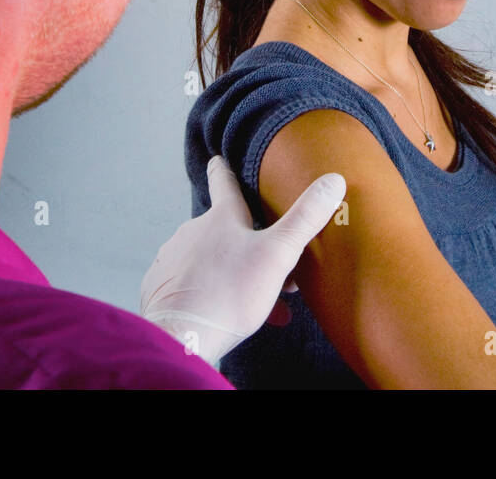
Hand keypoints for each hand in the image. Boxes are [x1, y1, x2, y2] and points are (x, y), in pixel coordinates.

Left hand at [140, 155, 344, 367]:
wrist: (182, 336)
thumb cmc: (230, 293)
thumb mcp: (278, 254)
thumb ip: (305, 219)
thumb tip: (334, 180)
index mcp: (221, 217)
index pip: (224, 183)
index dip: (224, 170)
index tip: (218, 160)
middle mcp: (193, 231)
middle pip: (224, 230)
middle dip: (246, 244)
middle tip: (270, 264)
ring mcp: (174, 259)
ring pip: (211, 261)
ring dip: (234, 274)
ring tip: (258, 301)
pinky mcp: (161, 287)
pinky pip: (194, 286)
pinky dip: (213, 295)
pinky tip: (229, 315)